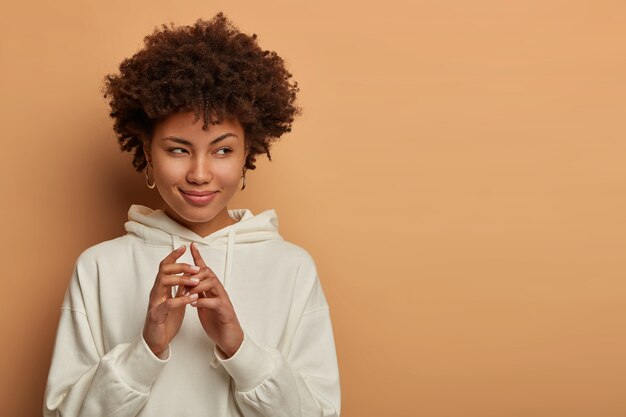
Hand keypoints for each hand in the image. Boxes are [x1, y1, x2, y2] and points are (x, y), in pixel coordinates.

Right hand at [143, 245, 200, 357]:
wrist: (156, 340)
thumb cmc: (165, 320)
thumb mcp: (174, 300)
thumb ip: (179, 288)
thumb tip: (187, 275)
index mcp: (161, 288)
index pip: (165, 267)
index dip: (174, 256)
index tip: (184, 248)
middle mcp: (156, 292)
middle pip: (164, 270)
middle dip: (180, 266)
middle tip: (195, 268)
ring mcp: (155, 303)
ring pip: (163, 282)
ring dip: (181, 280)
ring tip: (195, 282)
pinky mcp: (157, 315)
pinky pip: (168, 304)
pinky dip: (181, 300)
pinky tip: (192, 298)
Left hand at [188, 242, 243, 357]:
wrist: (229, 338)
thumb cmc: (217, 321)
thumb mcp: (204, 304)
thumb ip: (199, 293)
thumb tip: (189, 284)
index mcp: (212, 289)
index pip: (205, 270)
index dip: (198, 258)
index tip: (191, 246)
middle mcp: (218, 291)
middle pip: (208, 273)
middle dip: (194, 273)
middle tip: (182, 280)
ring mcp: (223, 300)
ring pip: (212, 283)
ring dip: (197, 285)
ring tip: (186, 292)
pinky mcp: (224, 311)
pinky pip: (214, 301)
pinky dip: (203, 301)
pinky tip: (194, 303)